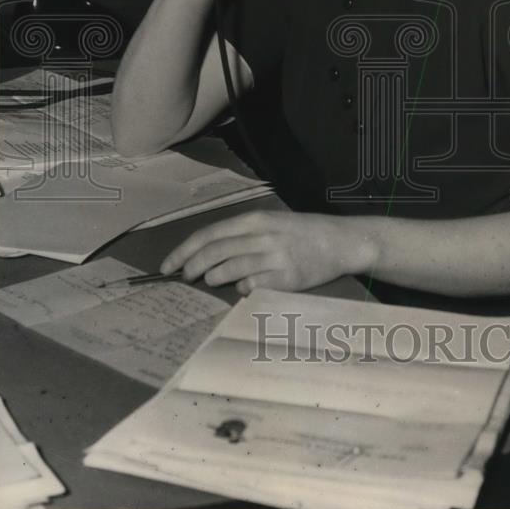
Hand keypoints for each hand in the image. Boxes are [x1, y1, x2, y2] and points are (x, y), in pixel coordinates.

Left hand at [160, 208, 370, 294]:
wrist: (341, 241)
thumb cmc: (303, 232)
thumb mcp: (272, 223)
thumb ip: (243, 236)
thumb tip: (207, 254)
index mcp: (256, 219)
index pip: (209, 234)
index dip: (184, 251)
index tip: (168, 265)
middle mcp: (262, 236)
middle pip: (213, 254)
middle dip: (192, 268)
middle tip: (185, 277)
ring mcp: (273, 258)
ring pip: (227, 272)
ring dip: (214, 279)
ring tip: (215, 280)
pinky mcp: (285, 279)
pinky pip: (251, 288)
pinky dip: (242, 289)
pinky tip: (247, 286)